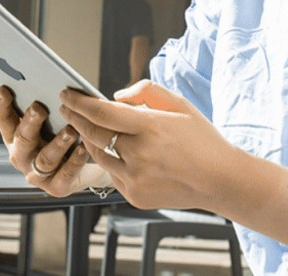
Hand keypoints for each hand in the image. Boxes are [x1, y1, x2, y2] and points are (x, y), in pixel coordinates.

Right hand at [0, 87, 101, 196]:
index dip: (0, 106)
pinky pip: (65, 174)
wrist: (89, 163)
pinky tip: (83, 148)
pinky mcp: (57, 187)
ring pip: (44, 159)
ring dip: (56, 144)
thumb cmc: (67, 133)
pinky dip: (74, 160)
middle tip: (38, 108)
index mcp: (16, 135)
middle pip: (22, 139)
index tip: (3, 90)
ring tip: (70, 130)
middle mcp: (23, 155)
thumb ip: (48, 102)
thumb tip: (49, 80)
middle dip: (29, 123)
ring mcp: (38, 174)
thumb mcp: (54, 117)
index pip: (3, 119)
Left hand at [58, 80, 241, 210]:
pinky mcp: (134, 196)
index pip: (101, 112)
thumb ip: (146, 91)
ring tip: (84, 127)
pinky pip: (112, 174)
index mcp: (151, 127)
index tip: (67, 94)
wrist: (220, 180)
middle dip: (75, 117)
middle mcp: (139, 154)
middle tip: (67, 107)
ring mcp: (135, 178)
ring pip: (97, 155)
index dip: (79, 102)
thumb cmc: (201, 139)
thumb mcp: (180, 104)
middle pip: (92, 133)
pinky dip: (109, 160)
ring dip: (87, 139)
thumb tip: (115, 97)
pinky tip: (111, 150)